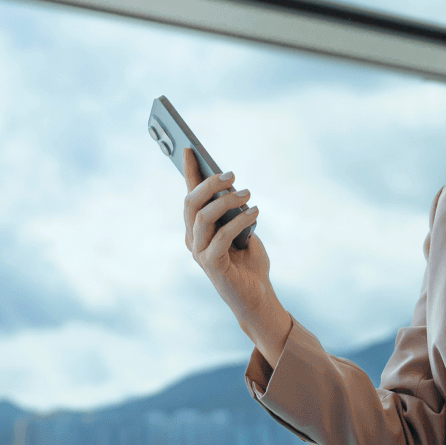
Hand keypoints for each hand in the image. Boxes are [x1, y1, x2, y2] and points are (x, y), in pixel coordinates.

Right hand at [181, 150, 292, 354]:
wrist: (257, 297)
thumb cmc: (249, 263)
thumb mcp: (242, 229)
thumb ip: (234, 211)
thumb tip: (232, 186)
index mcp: (197, 229)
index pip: (189, 195)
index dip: (188, 171)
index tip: (189, 147)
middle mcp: (192, 239)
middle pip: (191, 203)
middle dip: (209, 183)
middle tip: (232, 174)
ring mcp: (199, 253)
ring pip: (203, 216)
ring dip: (226, 200)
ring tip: (248, 194)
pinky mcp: (211, 266)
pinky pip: (221, 236)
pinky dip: (239, 221)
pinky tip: (254, 213)